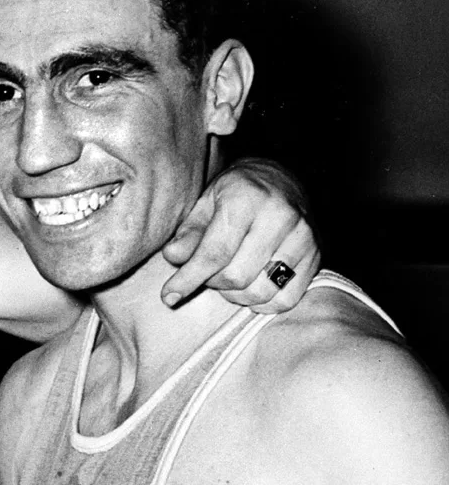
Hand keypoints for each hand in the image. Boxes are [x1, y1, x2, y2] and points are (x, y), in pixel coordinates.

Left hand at [160, 158, 318, 311]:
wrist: (281, 181)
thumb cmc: (236, 196)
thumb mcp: (205, 205)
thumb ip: (189, 233)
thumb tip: (175, 258)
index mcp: (247, 198)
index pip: (214, 254)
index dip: (188, 279)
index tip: (169, 295)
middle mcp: (280, 216)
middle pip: (236, 278)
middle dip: (213, 282)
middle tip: (209, 272)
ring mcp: (303, 237)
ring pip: (260, 292)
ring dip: (236, 295)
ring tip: (230, 277)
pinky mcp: (316, 256)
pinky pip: (285, 300)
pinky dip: (263, 303)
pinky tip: (252, 286)